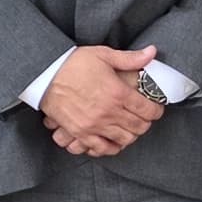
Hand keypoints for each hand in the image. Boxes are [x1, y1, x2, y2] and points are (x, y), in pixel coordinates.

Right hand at [44, 44, 165, 157]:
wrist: (44, 75)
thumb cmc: (72, 64)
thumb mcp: (103, 55)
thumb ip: (130, 58)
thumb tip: (152, 52)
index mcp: (118, 92)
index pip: (147, 110)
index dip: (156, 110)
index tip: (156, 108)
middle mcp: (108, 112)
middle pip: (139, 127)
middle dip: (146, 123)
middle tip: (144, 118)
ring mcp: (94, 125)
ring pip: (124, 140)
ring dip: (131, 135)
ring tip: (130, 128)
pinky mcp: (80, 133)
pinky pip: (102, 148)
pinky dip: (111, 147)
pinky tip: (113, 140)